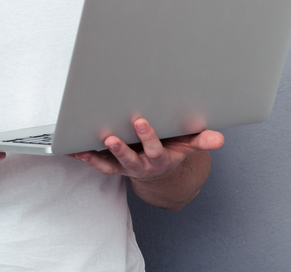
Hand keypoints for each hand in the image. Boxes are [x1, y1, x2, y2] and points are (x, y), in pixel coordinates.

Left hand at [72, 118, 223, 181]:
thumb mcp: (188, 146)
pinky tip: (71, 150)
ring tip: (83, 150)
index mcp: (159, 158)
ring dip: (96, 158)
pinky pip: (96, 163)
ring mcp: (124, 167)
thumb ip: (201, 141)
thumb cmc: (172, 149)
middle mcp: (141, 165)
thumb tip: (220, 140)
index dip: (147, 136)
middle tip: (110, 137)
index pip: (154, 148)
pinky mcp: (112, 166)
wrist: (160, 171)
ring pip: (110, 165)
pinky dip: (83, 158)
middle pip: (129, 158)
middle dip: (120, 148)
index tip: (139, 121)